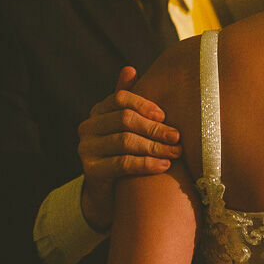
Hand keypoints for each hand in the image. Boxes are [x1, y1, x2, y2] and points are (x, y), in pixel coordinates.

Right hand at [77, 67, 181, 230]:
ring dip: (155, 147)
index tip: (165, 114)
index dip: (143, 104)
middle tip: (177, 137)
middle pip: (124, 120)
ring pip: (126, 142)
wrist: (109, 195)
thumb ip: (128, 102)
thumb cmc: (123, 154)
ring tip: (176, 152)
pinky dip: (146, 163)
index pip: (119, 98)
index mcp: (97, 112)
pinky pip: (123, 163)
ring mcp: (86, 149)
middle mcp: (87, 128)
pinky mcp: (90, 172)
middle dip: (154, 128)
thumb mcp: (126, 127)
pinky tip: (164, 166)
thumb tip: (130, 68)